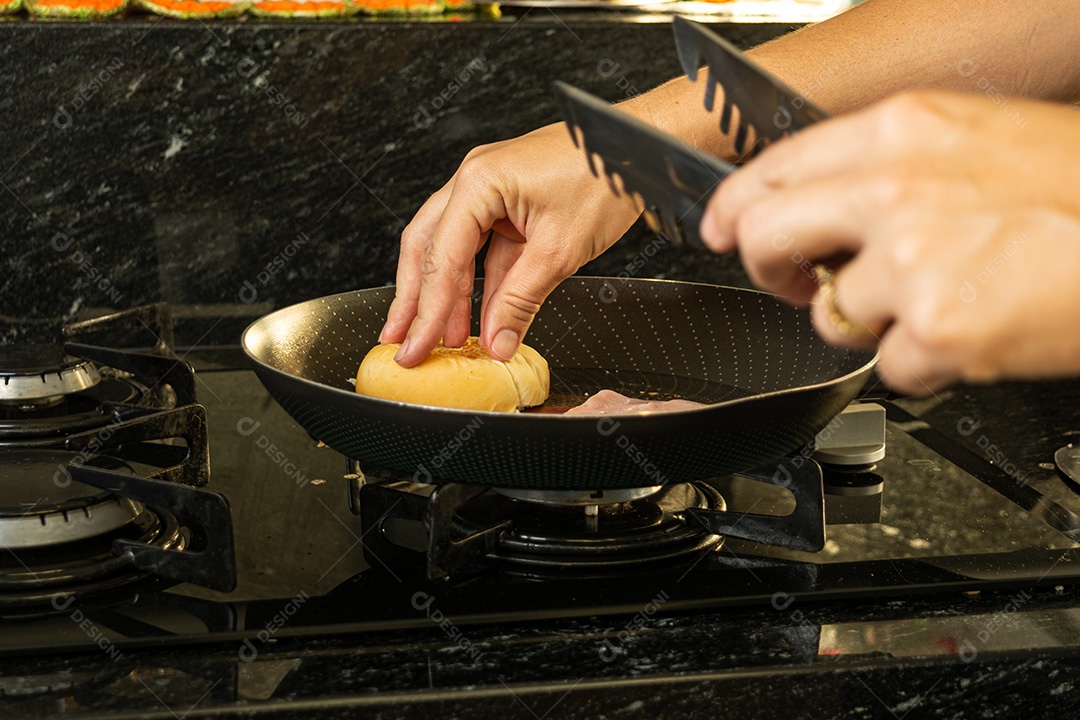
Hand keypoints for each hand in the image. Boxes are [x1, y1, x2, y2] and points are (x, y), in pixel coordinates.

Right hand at [380, 122, 640, 365]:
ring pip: (453, 251)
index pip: (441, 259)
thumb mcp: (561, 249)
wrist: (640, 147)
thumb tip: (497, 341)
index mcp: (478, 183)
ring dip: (448, 296)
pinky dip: (480, 284)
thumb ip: (521, 300)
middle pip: (428, 249)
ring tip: (442, 338)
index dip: (427, 312)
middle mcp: (475, 181)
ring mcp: (491, 191)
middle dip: (415, 300)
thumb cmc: (606, 175)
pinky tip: (478, 316)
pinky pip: (484, 249)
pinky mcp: (511, 203)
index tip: (417, 346)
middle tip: (402, 341)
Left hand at [702, 90, 1079, 394]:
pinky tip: (977, 329)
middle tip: (802, 283)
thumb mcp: (980, 139)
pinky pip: (893, 367)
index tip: (723, 230)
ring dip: (879, 322)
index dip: (734, 209)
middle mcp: (893, 192)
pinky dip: (929, 364)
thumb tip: (828, 202)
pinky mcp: (938, 332)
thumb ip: (889, 166)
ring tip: (948, 297)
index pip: (772, 170)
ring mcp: (911, 264)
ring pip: (835, 316)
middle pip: (764, 239)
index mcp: (901, 133)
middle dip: (772, 271)